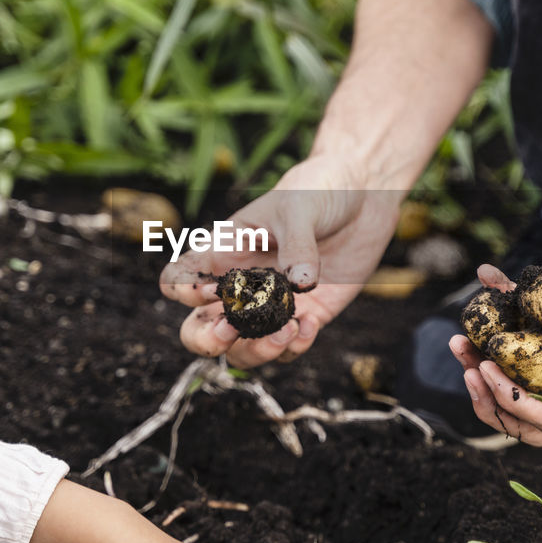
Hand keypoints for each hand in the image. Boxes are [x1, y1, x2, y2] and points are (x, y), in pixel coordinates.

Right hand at [159, 155, 400, 367]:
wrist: (364, 195)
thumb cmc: (318, 190)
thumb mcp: (300, 208)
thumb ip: (297, 244)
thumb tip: (300, 284)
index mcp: (224, 252)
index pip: (178, 280)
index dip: (184, 293)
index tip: (214, 289)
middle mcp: (241, 286)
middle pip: (199, 330)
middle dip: (207, 340)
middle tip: (232, 329)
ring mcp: (271, 306)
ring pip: (242, 351)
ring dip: (256, 351)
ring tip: (286, 329)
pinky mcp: (306, 316)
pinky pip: (288, 350)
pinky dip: (295, 348)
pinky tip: (311, 323)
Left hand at [451, 203, 541, 444]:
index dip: (515, 407)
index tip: (489, 373)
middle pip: (529, 398)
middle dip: (491, 387)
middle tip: (465, 357)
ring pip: (522, 357)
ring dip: (488, 348)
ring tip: (463, 330)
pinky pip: (531, 307)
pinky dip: (505, 294)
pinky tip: (487, 276)